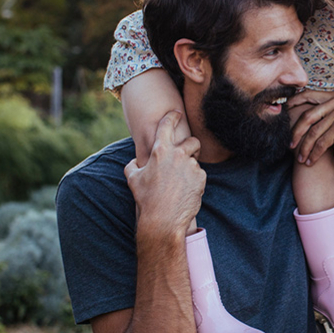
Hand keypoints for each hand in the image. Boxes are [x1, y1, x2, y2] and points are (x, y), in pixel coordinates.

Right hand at [124, 111, 203, 235]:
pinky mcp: (201, 178)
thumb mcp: (133, 180)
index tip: (177, 113)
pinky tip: (185, 191)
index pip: (167, 125)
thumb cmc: (146, 199)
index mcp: (160, 151)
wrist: (163, 219)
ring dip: (189, 168)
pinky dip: (194, 180)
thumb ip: (132, 166)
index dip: (172, 117)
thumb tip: (134, 162)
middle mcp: (178, 155)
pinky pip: (199, 174)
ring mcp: (191, 166)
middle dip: (191, 146)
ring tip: (179, 183)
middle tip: (186, 155)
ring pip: (195, 161)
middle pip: (192, 141)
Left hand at [288, 91, 333, 172]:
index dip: (292, 104)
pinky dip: (313, 154)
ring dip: (304, 148)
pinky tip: (310, 162)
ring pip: (313, 132)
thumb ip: (320, 113)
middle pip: (307, 116)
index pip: (307, 95)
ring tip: (300, 158)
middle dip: (296, 133)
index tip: (282, 117)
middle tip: (290, 145)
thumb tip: (292, 110)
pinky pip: (320, 143)